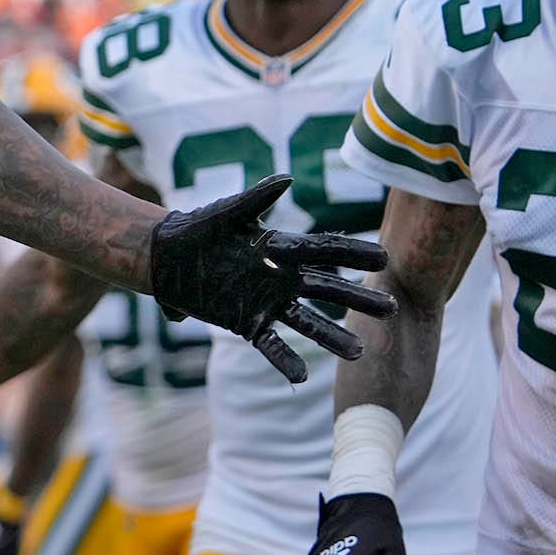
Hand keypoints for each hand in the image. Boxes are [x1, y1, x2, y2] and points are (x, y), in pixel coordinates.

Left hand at [149, 176, 395, 382]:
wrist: (164, 257)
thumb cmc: (196, 230)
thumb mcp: (226, 214)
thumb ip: (256, 199)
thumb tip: (288, 177)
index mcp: (281, 250)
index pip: (325, 250)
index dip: (353, 253)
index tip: (384, 257)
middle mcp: (282, 279)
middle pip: (327, 289)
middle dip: (358, 298)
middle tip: (391, 308)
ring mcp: (267, 303)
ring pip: (308, 322)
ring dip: (332, 336)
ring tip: (359, 351)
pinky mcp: (247, 324)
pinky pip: (272, 345)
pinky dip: (286, 361)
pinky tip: (303, 377)